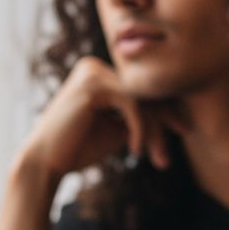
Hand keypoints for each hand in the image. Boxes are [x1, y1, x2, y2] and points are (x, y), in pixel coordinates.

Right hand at [17, 56, 178, 181]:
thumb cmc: (77, 149)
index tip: (182, 130)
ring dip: (154, 131)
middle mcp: (94, 66)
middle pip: (143, 92)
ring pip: (141, 99)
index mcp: (97, 73)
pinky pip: (132, 104)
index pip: (139, 89)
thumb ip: (138, 116)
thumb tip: (172, 110)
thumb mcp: (116, 129)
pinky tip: (135, 151)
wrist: (45, 163)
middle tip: (170, 155)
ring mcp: (93, 72)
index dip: (164, 111)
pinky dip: (139, 129)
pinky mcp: (93, 85)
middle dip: (162, 124)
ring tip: (160, 159)